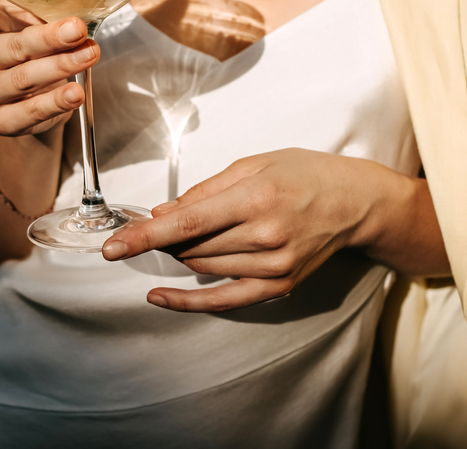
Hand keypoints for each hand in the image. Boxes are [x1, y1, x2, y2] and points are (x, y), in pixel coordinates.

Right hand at [0, 0, 98, 136]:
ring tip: (89, 56)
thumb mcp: (51, 13)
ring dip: (59, 67)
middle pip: (11, 47)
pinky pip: (28, 112)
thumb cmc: (40, 47)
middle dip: (47, 38)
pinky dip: (53, 102)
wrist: (39, 100)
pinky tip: (74, 92)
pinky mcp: (1, 120)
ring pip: (22, 79)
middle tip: (77, 29)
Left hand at [101, 148, 443, 311]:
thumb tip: (162, 213)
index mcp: (256, 197)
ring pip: (203, 268)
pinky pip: (224, 300)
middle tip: (156, 223)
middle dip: (164, 237)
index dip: (144, 236)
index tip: (111, 247)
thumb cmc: (303, 174)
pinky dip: (188, 301)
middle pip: (191, 247)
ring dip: (181, 254)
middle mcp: (266, 235)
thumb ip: (205, 190)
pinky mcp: (280, 285)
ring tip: (184, 236)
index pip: (187, 223)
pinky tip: (160, 297)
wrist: (355, 202)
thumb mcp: (254, 164)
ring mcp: (274, 265)